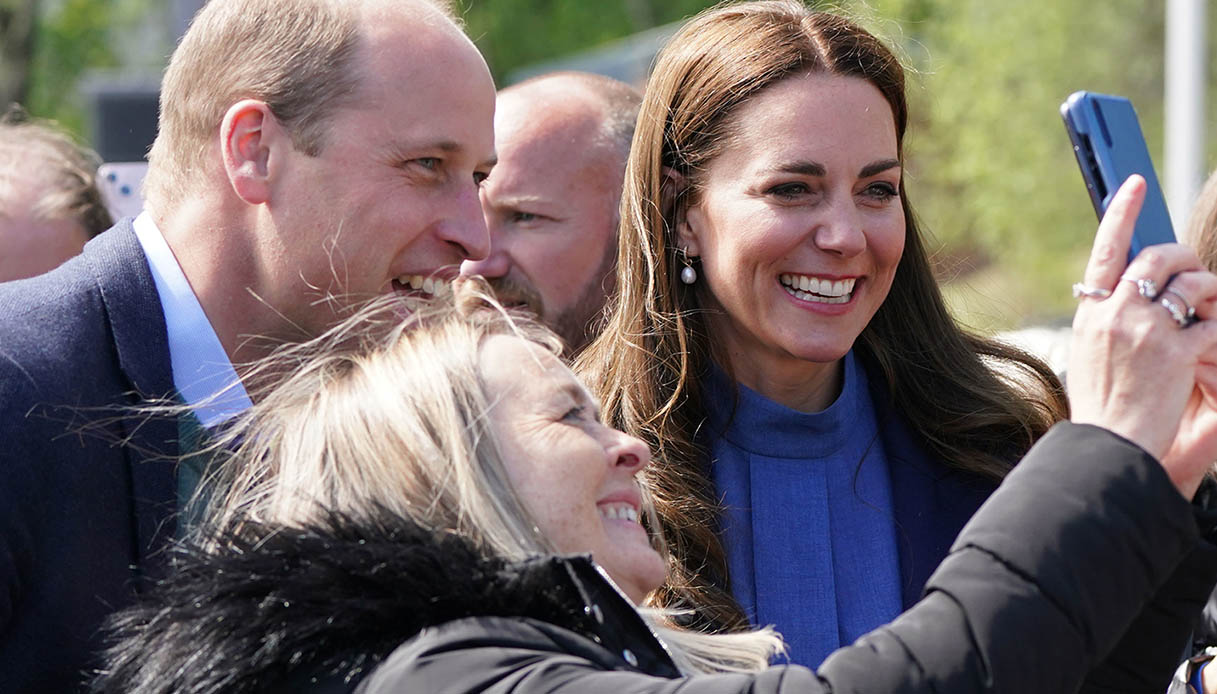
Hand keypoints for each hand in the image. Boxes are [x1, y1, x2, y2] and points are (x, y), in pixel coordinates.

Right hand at [1067, 175, 1216, 496]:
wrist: (1109, 443)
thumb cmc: (1102, 404)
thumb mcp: (1091, 353)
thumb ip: (1108, 318)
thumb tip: (1132, 290)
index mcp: (1091, 312)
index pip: (1106, 248)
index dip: (1121, 212)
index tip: (1135, 184)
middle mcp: (1116, 313)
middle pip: (1158, 258)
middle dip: (1184, 258)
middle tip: (1194, 274)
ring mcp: (1146, 330)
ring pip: (1192, 284)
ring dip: (1210, 293)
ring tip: (1208, 312)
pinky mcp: (1178, 352)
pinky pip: (1214, 323)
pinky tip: (1210, 346)